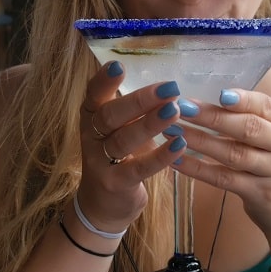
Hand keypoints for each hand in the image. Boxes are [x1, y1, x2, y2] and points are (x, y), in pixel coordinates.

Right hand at [77, 62, 186, 232]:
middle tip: (169, 88)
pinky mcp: (115, 184)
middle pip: (111, 115)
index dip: (104, 81)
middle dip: (140, 100)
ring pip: (124, 140)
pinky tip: (179, 145)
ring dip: (150, 125)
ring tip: (175, 111)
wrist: (102, 206)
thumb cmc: (117, 158)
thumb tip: (168, 84)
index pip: (94, 95)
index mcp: (91, 117)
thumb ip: (134, 111)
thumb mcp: (119, 131)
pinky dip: (159, 157)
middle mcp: (91, 137)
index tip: (119, 65)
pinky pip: (138, 169)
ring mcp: (100, 162)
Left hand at [171, 89, 270, 242]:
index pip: (266, 105)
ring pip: (233, 153)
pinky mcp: (262, 195)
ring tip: (172, 130)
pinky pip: (224, 179)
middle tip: (182, 108)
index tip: (217, 93)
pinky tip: (178, 161)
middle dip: (212, 116)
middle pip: (248, 128)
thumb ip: (257, 119)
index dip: (242, 99)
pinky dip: (199, 169)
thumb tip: (211, 98)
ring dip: (199, 141)